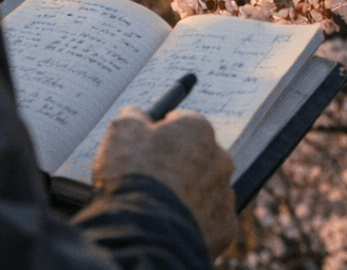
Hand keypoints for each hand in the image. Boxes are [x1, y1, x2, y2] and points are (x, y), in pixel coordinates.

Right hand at [93, 107, 237, 255]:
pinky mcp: (225, 227)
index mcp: (198, 130)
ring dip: (189, 195)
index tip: (148, 146)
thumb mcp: (121, 131)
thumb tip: (136, 115)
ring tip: (158, 208)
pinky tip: (172, 225)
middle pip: (199, 157)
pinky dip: (194, 223)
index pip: (184, 123)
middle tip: (153, 180)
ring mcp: (224, 194)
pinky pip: (210, 221)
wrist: (144, 232)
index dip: (163, 135)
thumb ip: (134, 117)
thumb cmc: (133, 177)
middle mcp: (220, 159)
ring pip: (206, 190)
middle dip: (180, 165)